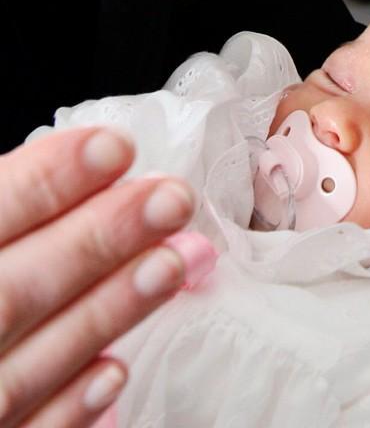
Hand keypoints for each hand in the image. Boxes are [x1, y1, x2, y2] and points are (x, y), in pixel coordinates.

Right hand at [0, 129, 194, 427]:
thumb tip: (55, 174)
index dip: (41, 184)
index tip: (112, 148)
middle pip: (7, 293)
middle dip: (94, 243)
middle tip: (170, 199)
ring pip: (23, 368)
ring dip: (103, 314)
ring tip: (172, 261)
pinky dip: (66, 407)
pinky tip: (116, 369)